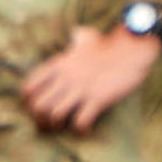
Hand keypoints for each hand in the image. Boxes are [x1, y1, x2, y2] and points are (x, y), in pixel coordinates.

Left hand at [20, 24, 161, 133]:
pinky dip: (80, 130)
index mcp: (59, 64)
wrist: (133, 48)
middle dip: (40, 120)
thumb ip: (76, 36)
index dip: (28, 102)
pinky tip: (85, 128)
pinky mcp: (98, 98)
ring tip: (64, 126)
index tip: (37, 108)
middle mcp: (67, 77)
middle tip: (48, 124)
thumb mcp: (87, 37)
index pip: (29, 87)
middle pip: (38, 106)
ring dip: (57, 126)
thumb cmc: (110, 44)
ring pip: (55, 115)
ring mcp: (82, 88)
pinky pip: (80, 122)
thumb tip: (74, 31)